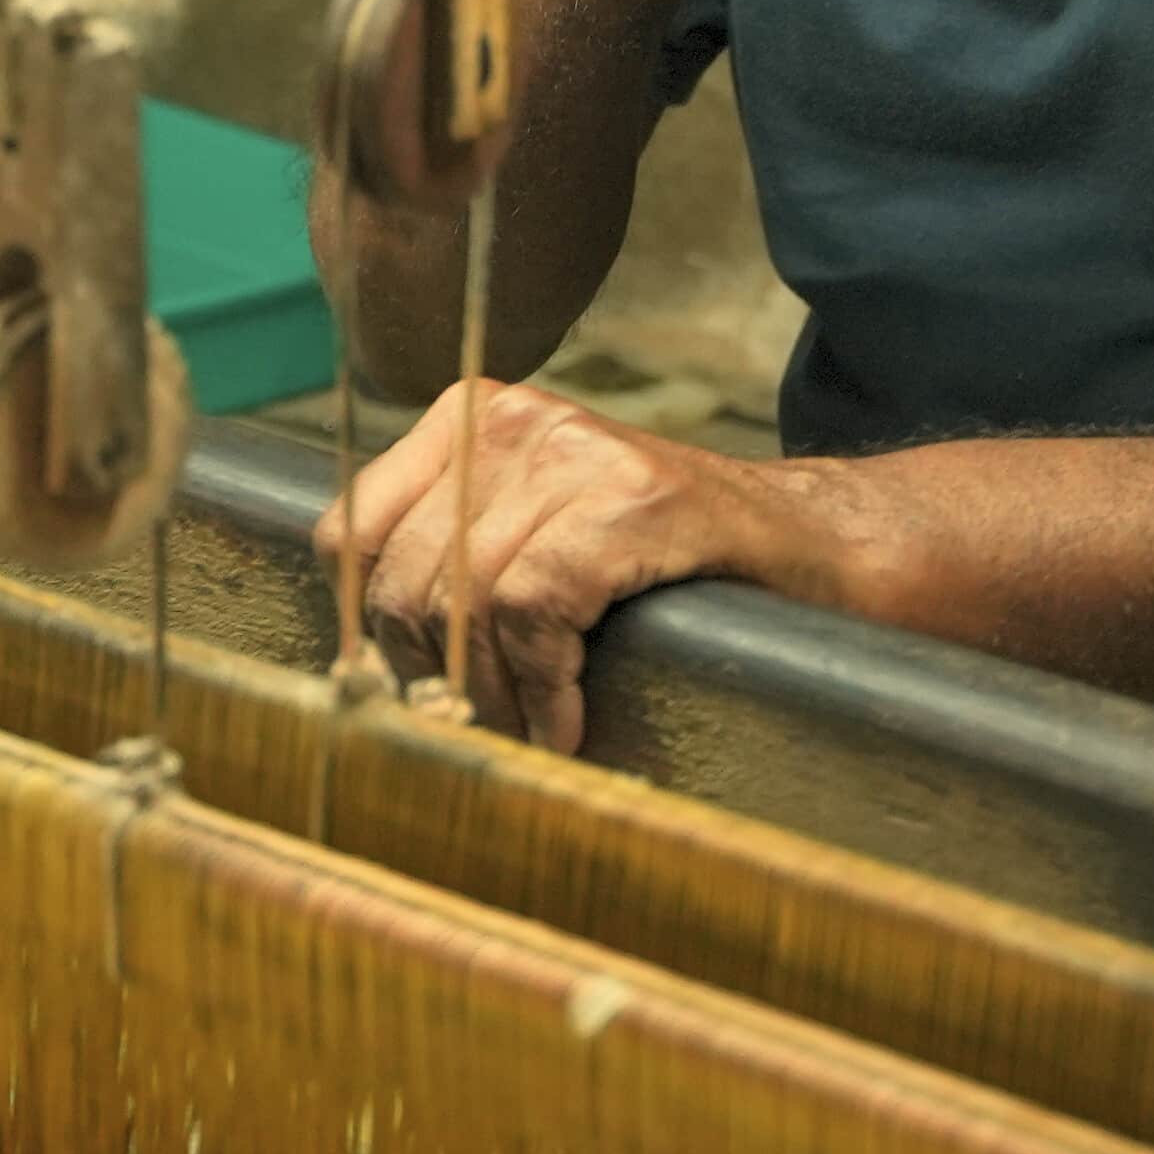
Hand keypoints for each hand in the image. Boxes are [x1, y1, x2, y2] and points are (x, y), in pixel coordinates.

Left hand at [318, 377, 749, 750]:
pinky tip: (567, 724)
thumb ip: (450, 560)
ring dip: (493, 696)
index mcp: (464, 419)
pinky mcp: (633, 497)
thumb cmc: (656, 553)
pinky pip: (537, 609)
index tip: (406, 687)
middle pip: (405, 576)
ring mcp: (572, 451)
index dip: (367, 626)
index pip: (350, 529)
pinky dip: (546, 688)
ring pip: (467, 599)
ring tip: (525, 735)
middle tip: (475, 730)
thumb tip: (362, 658)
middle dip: (434, 675)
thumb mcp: (532, 530)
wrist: (803, 543)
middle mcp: (507, 420)